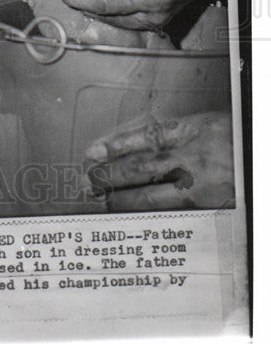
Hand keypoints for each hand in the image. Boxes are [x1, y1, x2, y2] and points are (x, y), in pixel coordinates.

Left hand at [85, 112, 233, 210]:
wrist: (262, 158)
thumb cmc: (240, 139)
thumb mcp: (214, 124)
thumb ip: (183, 134)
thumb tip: (147, 143)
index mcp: (196, 130)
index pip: (147, 137)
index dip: (117, 144)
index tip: (94, 151)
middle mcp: (196, 157)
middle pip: (142, 166)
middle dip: (112, 174)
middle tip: (89, 180)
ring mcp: (204, 186)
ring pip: (153, 194)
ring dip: (124, 198)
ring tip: (103, 201)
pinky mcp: (213, 208)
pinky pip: (175, 213)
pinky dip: (153, 216)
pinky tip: (135, 218)